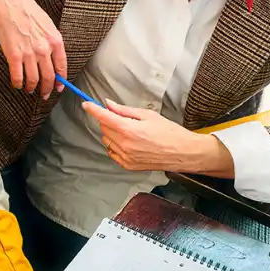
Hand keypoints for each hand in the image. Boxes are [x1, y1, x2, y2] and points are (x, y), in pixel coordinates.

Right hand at [0, 0, 65, 98]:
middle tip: (45, 93)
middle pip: (49, 76)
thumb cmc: (29, 12)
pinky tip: (18, 84)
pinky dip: (18, 83)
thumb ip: (52, 43)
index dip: (61, 80)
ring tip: (30, 89)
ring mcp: (29, 54)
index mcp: (55, 41)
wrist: (12, 5)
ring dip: (32, 87)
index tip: (59, 86)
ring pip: (33, 79)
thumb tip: (54, 58)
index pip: (61, 67)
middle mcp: (44, 50)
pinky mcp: (14, 56)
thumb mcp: (49, 26)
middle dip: (47, 88)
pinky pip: (18, 76)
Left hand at [82, 100, 233, 175]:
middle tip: (123, 117)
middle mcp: (124, 145)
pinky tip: (129, 142)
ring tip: (130, 131)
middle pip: (104, 128)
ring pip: (107, 140)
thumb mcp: (148, 115)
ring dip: (112, 133)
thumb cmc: (169, 132)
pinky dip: (116, 145)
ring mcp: (125, 157)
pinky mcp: (128, 165)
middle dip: (108, 120)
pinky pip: (113, 152)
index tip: (86, 105)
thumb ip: (124, 110)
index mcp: (129, 129)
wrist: (183, 153)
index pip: (104, 117)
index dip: (93, 110)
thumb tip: (108, 105)